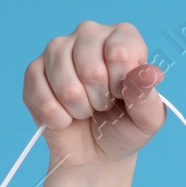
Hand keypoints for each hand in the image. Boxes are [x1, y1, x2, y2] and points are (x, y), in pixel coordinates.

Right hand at [22, 20, 165, 168]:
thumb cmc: (125, 127)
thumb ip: (147, 94)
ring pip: (65, 83)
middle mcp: (89, 34)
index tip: (123, 94)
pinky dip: (58, 117)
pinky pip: (41, 95)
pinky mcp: (34, 70)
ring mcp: (58, 49)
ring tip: (87, 110)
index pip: (121, 52)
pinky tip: (66, 118)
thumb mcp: (147, 118)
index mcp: (122, 37)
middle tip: (104, 104)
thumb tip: (151, 74)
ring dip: (79, 109)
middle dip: (100, 99)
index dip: (122, 84)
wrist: (97, 152)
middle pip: (91, 69)